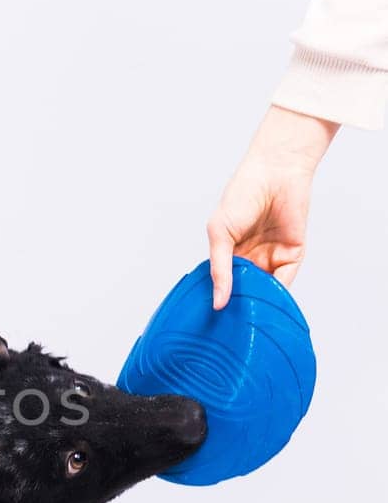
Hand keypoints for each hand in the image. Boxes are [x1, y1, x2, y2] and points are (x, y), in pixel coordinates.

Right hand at [206, 106, 336, 309]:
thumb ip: (219, 268)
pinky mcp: (293, 255)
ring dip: (258, 303)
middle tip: (229, 328)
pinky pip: (285, 282)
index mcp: (230, 252)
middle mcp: (251, 258)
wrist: (275, 173)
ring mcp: (272, 257)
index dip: (218, 299)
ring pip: (264, 290)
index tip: (209, 322)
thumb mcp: (220, 233)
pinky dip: (277, 295)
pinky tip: (266, 304)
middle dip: (239, 307)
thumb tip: (218, 302)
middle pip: (245, 291)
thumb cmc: (241, 196)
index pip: (223, 284)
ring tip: (246, 320)